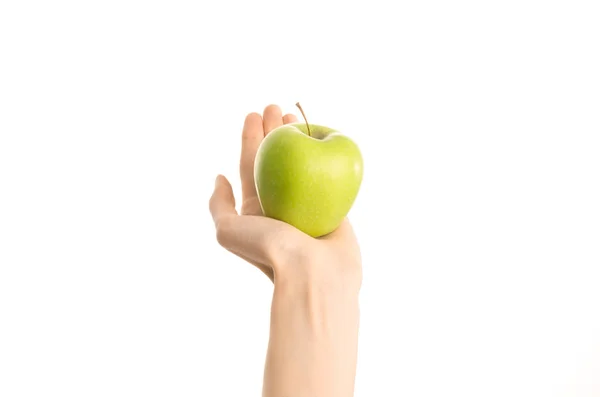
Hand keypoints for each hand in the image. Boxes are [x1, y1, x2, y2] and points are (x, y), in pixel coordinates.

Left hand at [209, 104, 360, 289]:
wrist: (313, 274)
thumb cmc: (268, 252)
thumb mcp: (228, 231)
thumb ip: (218, 206)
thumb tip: (219, 178)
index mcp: (256, 210)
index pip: (250, 165)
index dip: (250, 138)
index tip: (254, 114)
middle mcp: (281, 205)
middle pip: (275, 159)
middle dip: (273, 132)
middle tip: (275, 106)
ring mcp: (307, 205)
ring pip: (302, 163)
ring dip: (298, 139)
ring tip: (296, 116)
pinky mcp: (333, 206)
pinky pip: (328, 174)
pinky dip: (324, 155)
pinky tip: (324, 139)